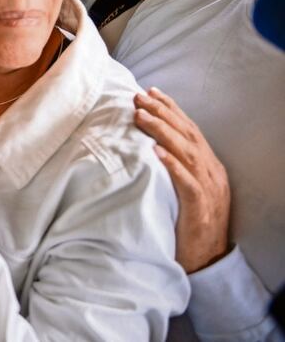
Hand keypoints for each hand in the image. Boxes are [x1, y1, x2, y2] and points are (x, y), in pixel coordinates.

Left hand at [134, 87, 230, 272]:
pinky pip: (187, 182)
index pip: (189, 129)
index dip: (171, 108)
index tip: (150, 91)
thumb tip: (147, 142)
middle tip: (139, 96)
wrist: (207, 259)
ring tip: (141, 116)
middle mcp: (211, 171)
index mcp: (208, 165)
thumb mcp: (183, 187)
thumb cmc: (187, 222)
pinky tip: (156, 152)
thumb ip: (173, 165)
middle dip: (162, 112)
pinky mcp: (200, 208)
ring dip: (162, 131)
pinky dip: (172, 165)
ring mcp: (208, 188)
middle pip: (186, 134)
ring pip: (186, 152)